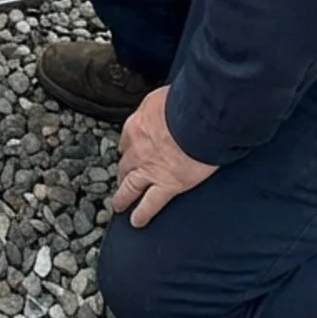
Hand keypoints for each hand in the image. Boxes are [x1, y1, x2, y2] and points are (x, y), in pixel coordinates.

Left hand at [112, 86, 216, 226]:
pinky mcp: (167, 185)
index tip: (129, 151)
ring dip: (124, 196)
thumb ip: (158, 105)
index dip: (128, 148)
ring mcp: (149, 170)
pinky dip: (142, 214)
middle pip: (126, 164)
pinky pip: (150, 204)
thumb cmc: (184, 103)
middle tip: (122, 178)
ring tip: (119, 204)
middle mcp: (137, 149)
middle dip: (123, 171)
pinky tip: (136, 221)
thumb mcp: (162, 96)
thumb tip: (163, 103)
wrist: (196, 120)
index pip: (127, 140)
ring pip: (130, 186)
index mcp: (136, 126)